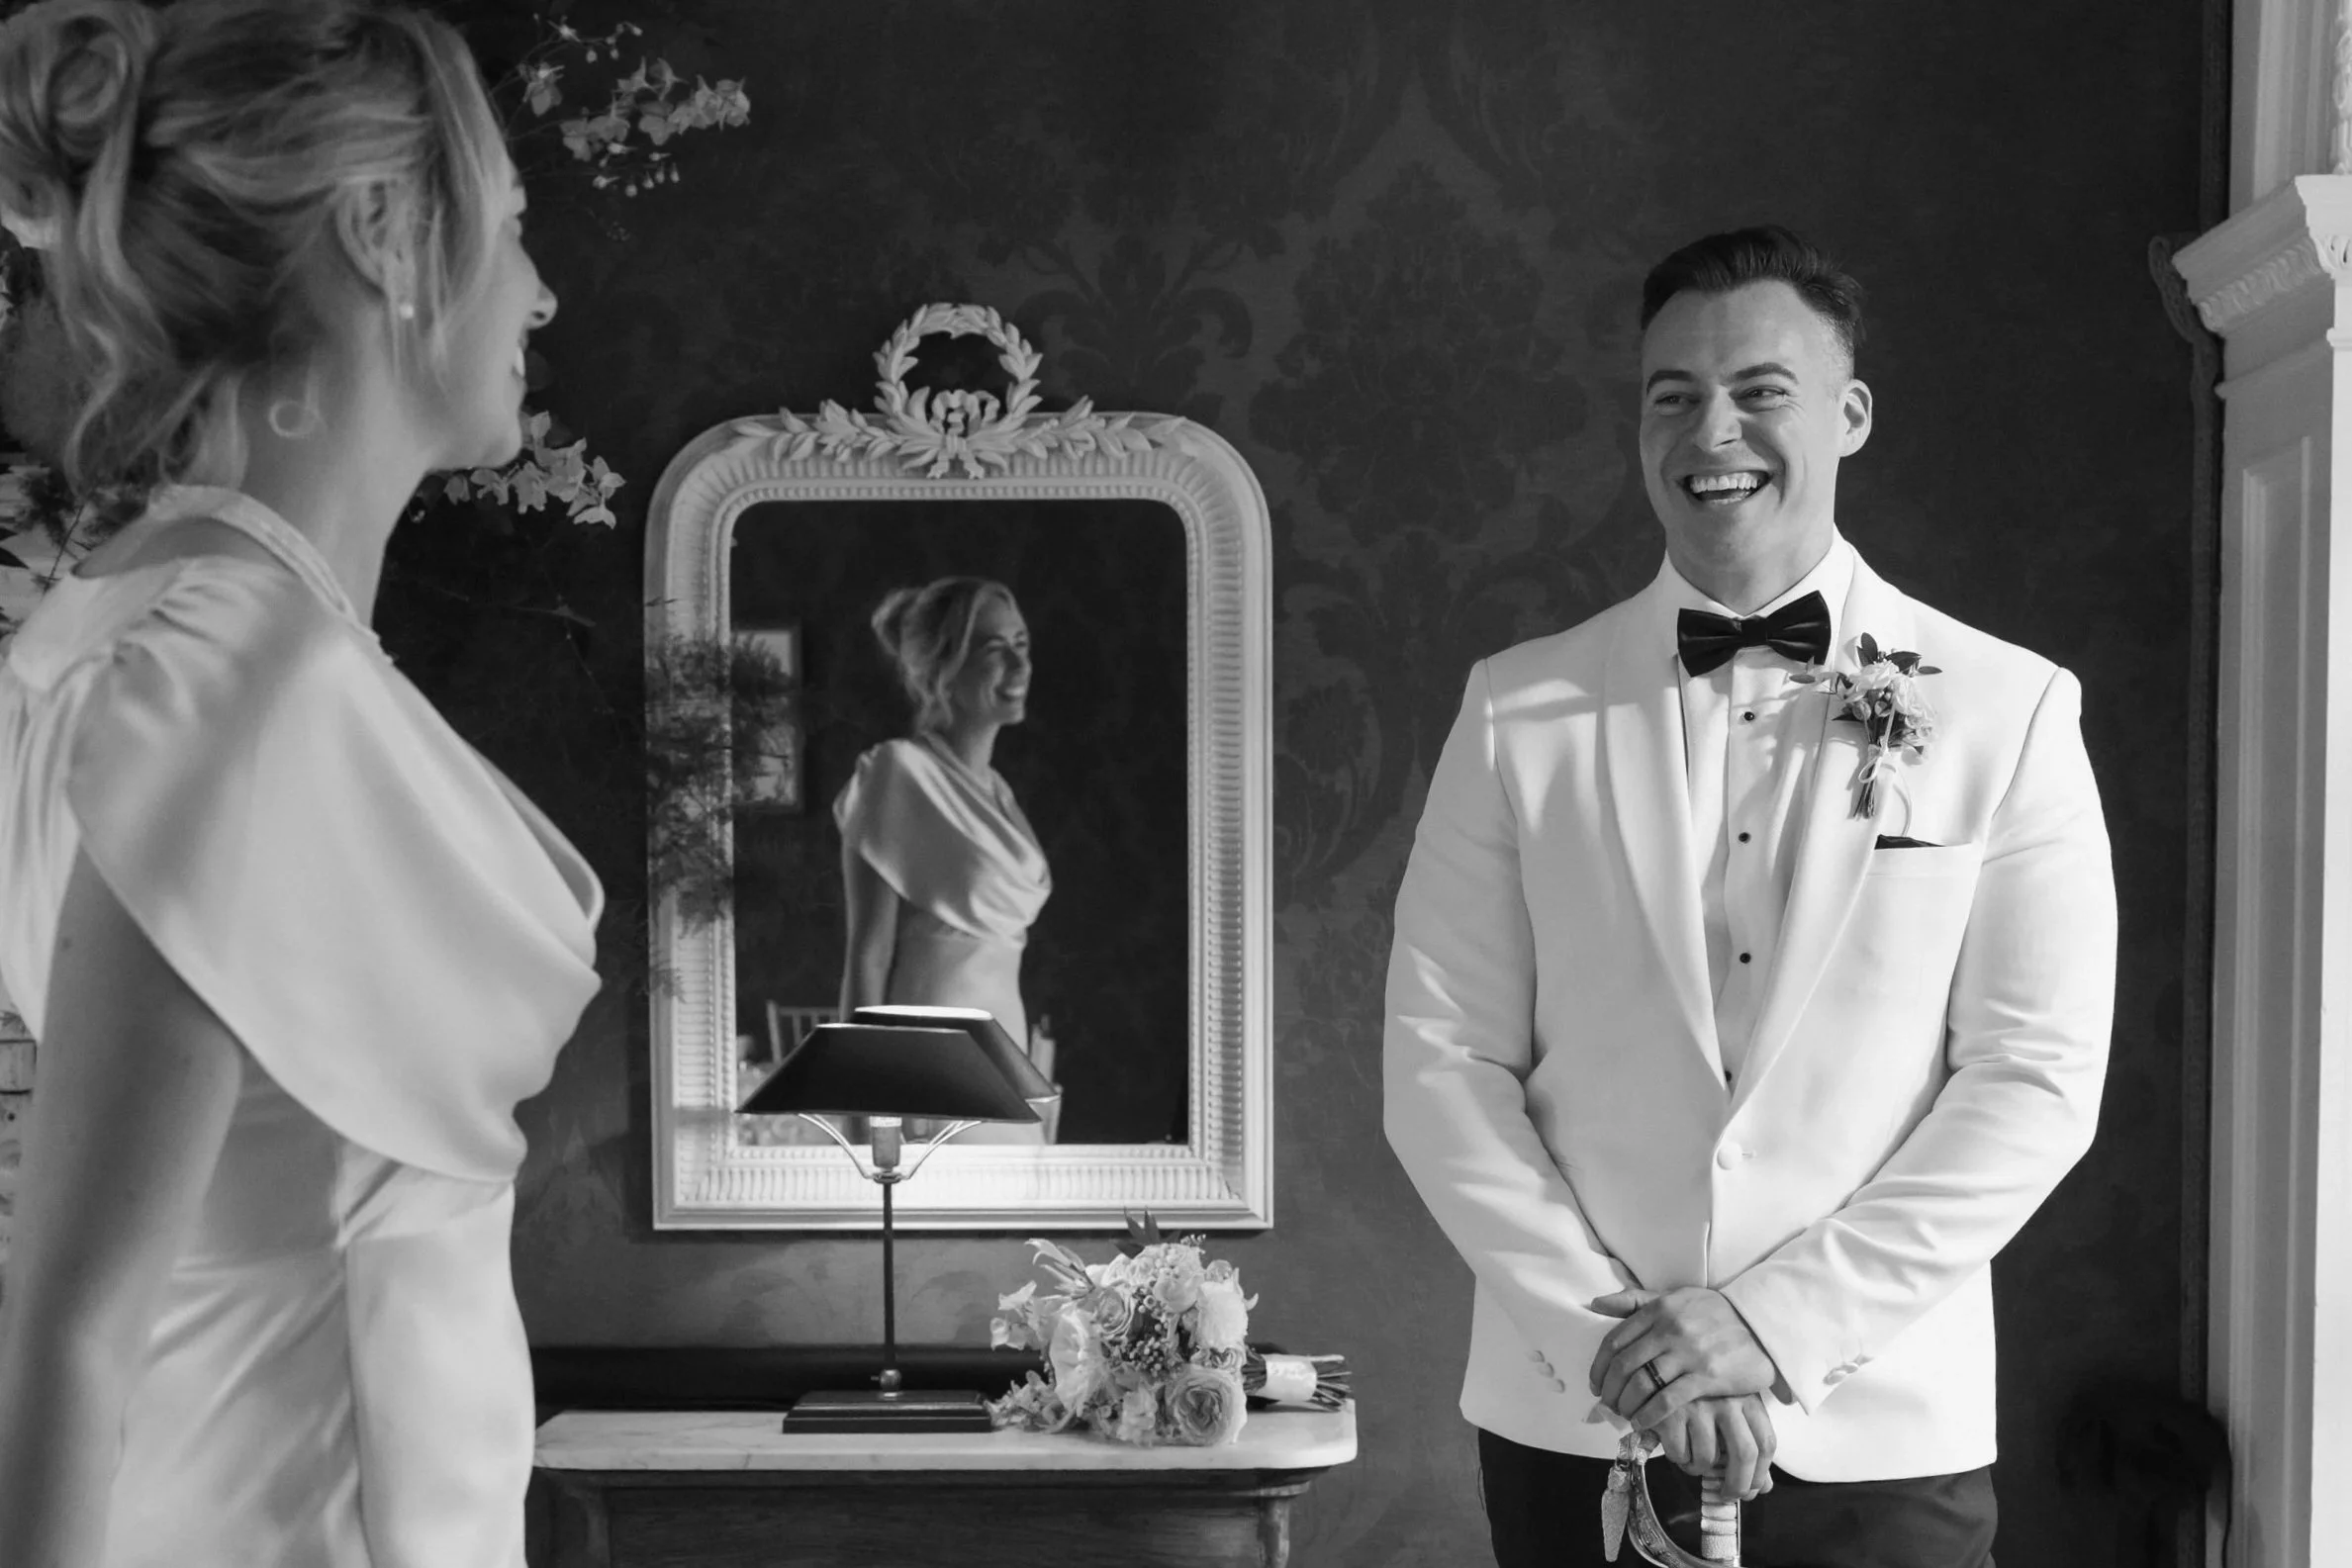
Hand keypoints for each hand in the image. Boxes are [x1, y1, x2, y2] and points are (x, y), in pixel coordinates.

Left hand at [1589, 1287, 1779, 1425]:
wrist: (1763, 1322)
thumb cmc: (1715, 1312)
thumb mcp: (1676, 1297)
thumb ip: (1636, 1300)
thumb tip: (1596, 1304)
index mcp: (1659, 1309)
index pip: (1615, 1340)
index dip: (1599, 1367)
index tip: (1595, 1383)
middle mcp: (1670, 1329)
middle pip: (1624, 1365)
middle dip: (1610, 1390)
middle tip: (1608, 1404)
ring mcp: (1688, 1353)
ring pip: (1642, 1384)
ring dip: (1626, 1405)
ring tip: (1624, 1414)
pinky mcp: (1707, 1376)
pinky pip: (1668, 1400)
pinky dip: (1649, 1414)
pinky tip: (1642, 1422)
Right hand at [1648, 1393, 1776, 1501]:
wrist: (1655, 1372)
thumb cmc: (1699, 1397)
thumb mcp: (1730, 1411)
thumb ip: (1748, 1444)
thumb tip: (1764, 1487)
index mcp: (1746, 1398)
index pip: (1766, 1442)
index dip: (1760, 1474)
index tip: (1750, 1491)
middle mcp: (1726, 1399)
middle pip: (1743, 1454)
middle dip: (1737, 1485)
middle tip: (1727, 1495)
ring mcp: (1698, 1404)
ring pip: (1707, 1458)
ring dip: (1698, 1469)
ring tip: (1690, 1459)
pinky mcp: (1670, 1411)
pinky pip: (1679, 1454)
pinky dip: (1678, 1459)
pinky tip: (1674, 1446)